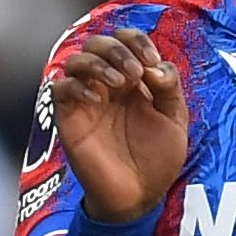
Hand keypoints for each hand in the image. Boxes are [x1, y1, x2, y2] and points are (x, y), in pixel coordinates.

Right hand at [52, 27, 189, 221]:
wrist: (139, 196)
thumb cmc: (157, 160)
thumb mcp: (175, 121)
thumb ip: (170, 88)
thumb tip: (154, 66)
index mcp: (133, 79)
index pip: (126, 40)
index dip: (137, 41)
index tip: (151, 62)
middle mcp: (107, 84)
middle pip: (98, 42)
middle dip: (117, 49)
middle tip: (134, 73)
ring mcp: (86, 99)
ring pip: (77, 59)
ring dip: (98, 63)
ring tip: (118, 83)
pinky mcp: (69, 118)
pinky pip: (60, 87)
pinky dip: (77, 86)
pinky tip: (97, 99)